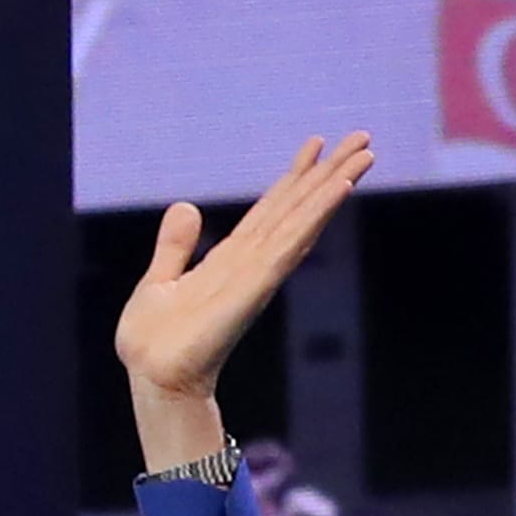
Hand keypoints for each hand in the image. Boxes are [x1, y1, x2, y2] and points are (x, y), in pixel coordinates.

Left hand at [112, 131, 373, 476]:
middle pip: (297, 208)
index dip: (295, 176)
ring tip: (364, 155)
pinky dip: (313, 217)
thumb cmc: (153, 342)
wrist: (151, 377)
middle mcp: (252, 262)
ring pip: (302, 221)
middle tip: (362, 137)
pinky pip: (289, 245)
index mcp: (232, 258)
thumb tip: (185, 206)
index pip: (270, 209)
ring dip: (332, 188)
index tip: (317, 144)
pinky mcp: (255, 287)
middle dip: (329, 173)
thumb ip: (175, 247)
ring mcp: (257, 274)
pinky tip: (336, 191)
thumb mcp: (159, 281)